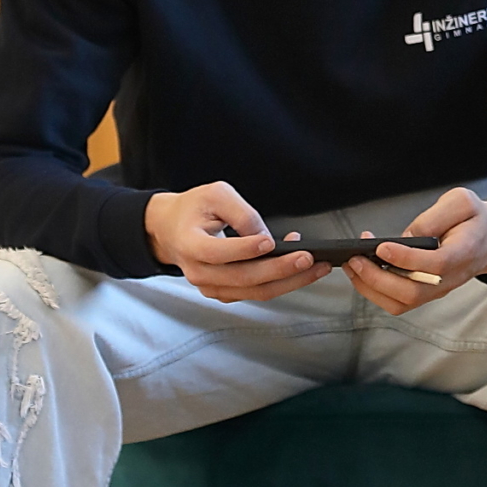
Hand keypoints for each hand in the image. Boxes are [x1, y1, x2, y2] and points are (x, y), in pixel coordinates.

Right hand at [144, 182, 323, 302]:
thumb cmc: (193, 208)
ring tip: (315, 267)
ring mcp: (210, 286)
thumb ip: (241, 213)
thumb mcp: (215, 194)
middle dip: (280, 270)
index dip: (245, 249)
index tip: (270, 241)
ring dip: (288, 281)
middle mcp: (199, 271)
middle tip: (308, 258)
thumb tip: (266, 237)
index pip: (219, 253)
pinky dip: (279, 283)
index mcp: (190, 244)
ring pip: (254, 291)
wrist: (171, 229)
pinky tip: (300, 269)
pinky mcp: (223, 291)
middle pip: (244, 278)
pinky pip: (255, 293)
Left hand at [341, 187, 486, 313]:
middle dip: (377, 278)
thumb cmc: (474, 218)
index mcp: (465, 252)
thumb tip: (405, 238)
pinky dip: (375, 291)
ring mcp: (438, 290)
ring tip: (352, 265)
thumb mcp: (461, 202)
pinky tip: (362, 271)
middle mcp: (450, 278)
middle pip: (412, 292)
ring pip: (402, 303)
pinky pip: (398, 302)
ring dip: (371, 288)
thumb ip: (435, 217)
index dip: (406, 258)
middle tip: (355, 258)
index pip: (435, 264)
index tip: (381, 246)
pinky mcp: (426, 293)